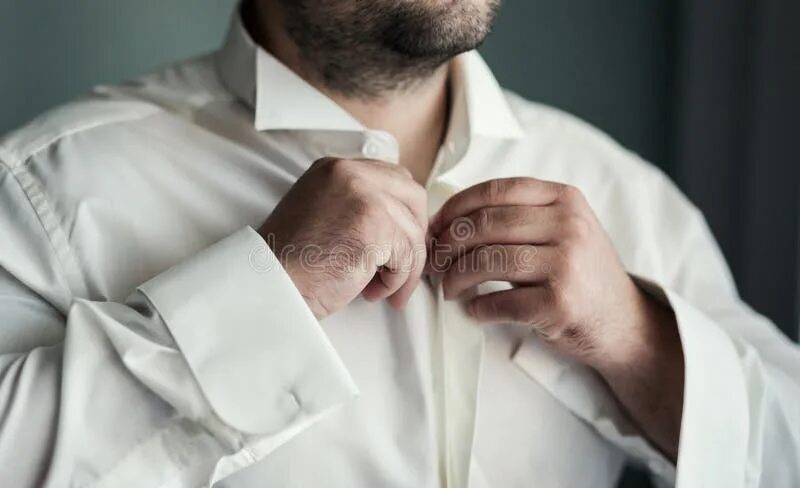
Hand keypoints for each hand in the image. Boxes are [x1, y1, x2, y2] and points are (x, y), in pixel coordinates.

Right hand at [260, 157, 426, 318]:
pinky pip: (406, 254)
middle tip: (400, 266)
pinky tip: (371, 292)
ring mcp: (363, 194)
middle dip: (414, 235)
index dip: (402, 213)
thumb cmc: (291, 264)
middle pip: (412, 196)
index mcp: (335, 168)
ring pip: (413, 230)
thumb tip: (402, 223)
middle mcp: (350, 173)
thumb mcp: (322, 217)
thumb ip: (356, 207)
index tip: (398, 243)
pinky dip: (396, 280)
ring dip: (404, 267)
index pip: (393, 178)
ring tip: (381, 288)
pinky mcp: (373, 223)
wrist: (269, 284)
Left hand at [428, 177, 674, 371]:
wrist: (624, 323)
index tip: (436, 227)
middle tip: (435, 262)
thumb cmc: (581, 274)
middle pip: (485, 224)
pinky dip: (478, 308)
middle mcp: (569, 226)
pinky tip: (474, 310)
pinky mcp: (559, 303)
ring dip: (456, 278)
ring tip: (449, 289)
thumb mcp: (564, 229)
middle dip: (448, 244)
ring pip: (487, 261)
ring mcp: (566, 264)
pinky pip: (500, 302)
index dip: (455, 207)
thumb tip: (446, 220)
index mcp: (565, 199)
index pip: (496, 190)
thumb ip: (519, 216)